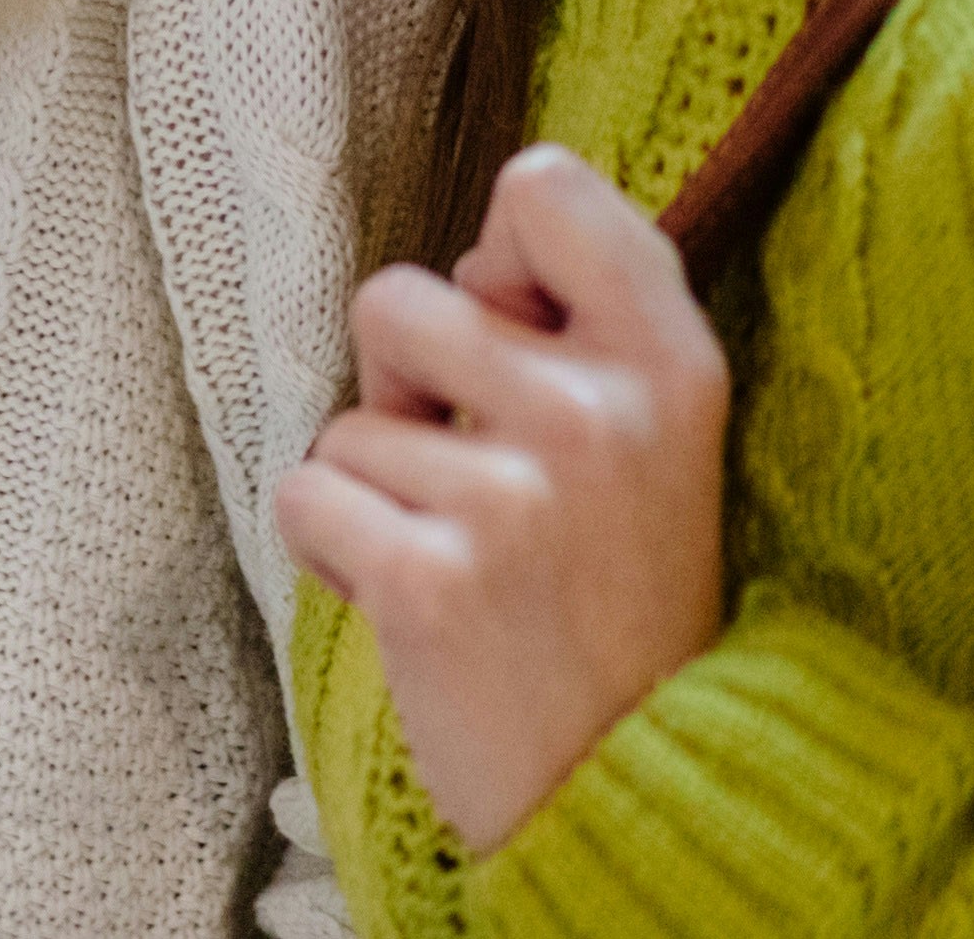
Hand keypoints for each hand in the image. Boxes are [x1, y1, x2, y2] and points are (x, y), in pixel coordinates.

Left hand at [273, 145, 733, 851]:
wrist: (636, 786)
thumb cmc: (614, 592)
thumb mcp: (655, 440)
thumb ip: (579, 326)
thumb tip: (476, 252)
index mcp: (671, 364)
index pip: (545, 187)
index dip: (496, 251)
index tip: (513, 328)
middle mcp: (598, 416)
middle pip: (392, 299)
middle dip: (402, 385)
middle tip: (475, 478)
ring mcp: (513, 499)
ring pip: (343, 419)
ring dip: (376, 487)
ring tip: (462, 558)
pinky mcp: (427, 578)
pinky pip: (303, 496)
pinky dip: (330, 551)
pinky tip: (410, 602)